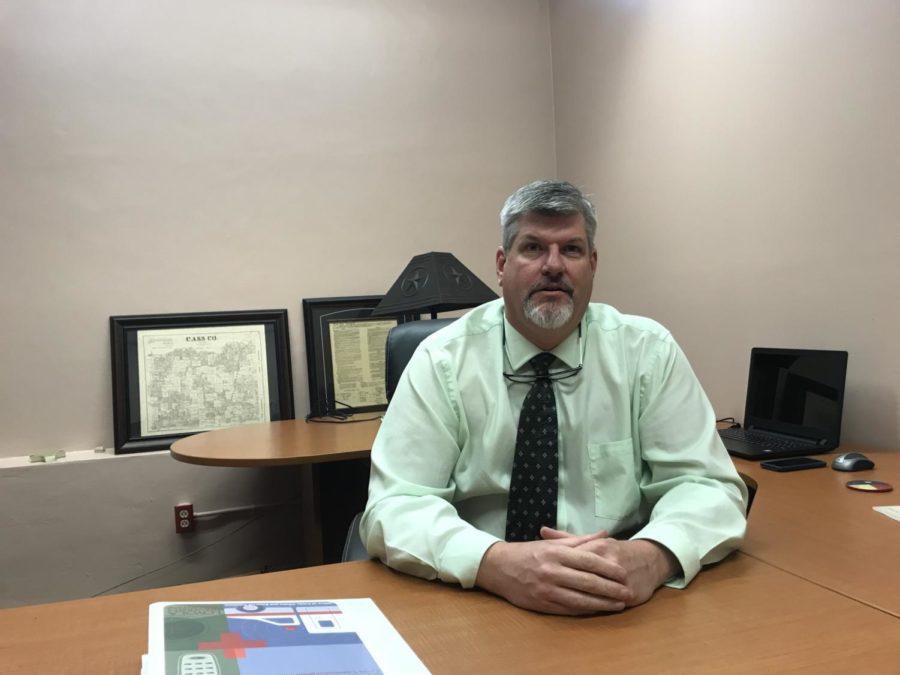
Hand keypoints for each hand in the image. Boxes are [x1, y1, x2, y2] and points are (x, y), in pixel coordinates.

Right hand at [474, 531, 632, 615]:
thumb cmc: (527, 553)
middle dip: (611, 588)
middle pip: (588, 581)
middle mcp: (551, 571)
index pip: (588, 561)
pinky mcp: (541, 604)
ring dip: (602, 603)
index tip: (623, 573)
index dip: (608, 568)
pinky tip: (598, 610)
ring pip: (580, 599)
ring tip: (619, 604)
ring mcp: (546, 589)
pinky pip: (568, 609)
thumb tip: (603, 534)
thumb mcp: (551, 543)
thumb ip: (579, 540)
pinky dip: (585, 611)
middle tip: (628, 591)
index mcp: (555, 553)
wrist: (498, 567)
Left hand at [544, 529, 677, 607]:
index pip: (571, 557)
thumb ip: (566, 539)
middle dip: (561, 584)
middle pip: (581, 576)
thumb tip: (542, 530)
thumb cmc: (614, 551)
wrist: (649, 559)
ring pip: (594, 592)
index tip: (537, 572)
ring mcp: (620, 578)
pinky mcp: (629, 593)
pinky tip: (580, 612)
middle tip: (541, 590)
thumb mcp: (591, 542)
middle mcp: (608, 560)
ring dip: (576, 598)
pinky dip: (595, 608)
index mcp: (597, 546)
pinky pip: (609, 603)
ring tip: (557, 602)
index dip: (554, 566)